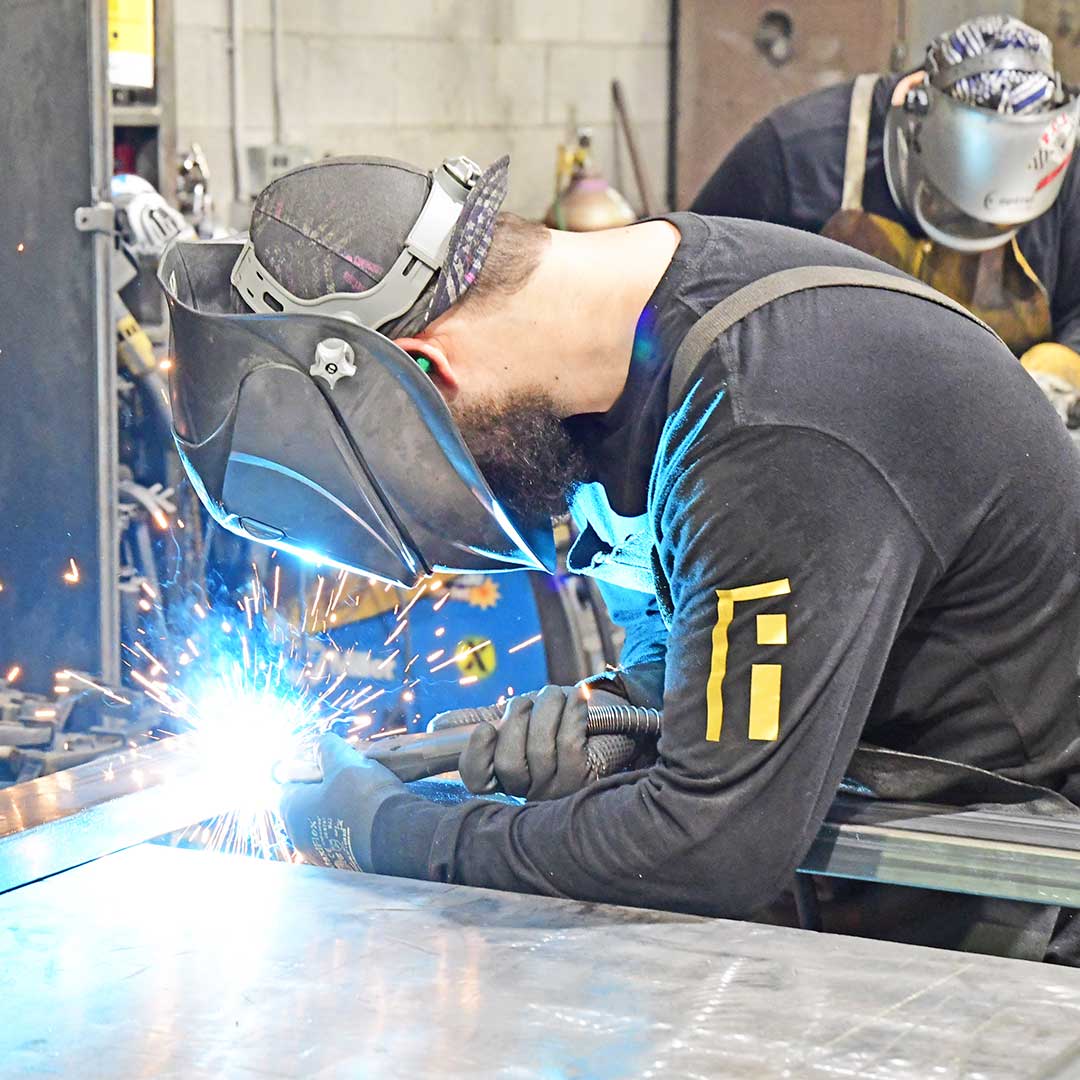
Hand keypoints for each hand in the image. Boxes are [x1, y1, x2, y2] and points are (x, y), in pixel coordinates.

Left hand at [279, 732, 404, 871]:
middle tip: (344, 775)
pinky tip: (369, 816)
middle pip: (302, 804)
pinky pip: (339, 838)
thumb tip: (319, 743)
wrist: (395, 838)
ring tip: (361, 794)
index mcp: (292, 809)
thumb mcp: (344, 761)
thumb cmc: (363, 796)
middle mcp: (299, 835)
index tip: (318, 763)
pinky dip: (349, 826)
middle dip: (320, 789)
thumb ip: (326, 748)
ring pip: (321, 822)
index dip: (298, 771)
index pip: (281, 786)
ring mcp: (319, 853)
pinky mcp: (341, 863)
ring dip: (335, 808)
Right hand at [458, 685, 626, 800]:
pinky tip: (576, 699)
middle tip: (529, 701)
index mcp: (502, 777)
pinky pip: (569, 745)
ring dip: (547, 710)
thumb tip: (438, 727)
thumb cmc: (551, 717)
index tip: (486, 728)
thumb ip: (477, 720)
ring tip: (555, 693)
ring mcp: (557, 789)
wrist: (603, 713)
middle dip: (517, 722)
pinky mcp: (585, 779)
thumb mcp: (512, 717)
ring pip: (540, 751)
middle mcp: (527, 791)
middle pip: (509, 764)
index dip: (476, 755)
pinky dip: (571, 715)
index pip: (477, 780)